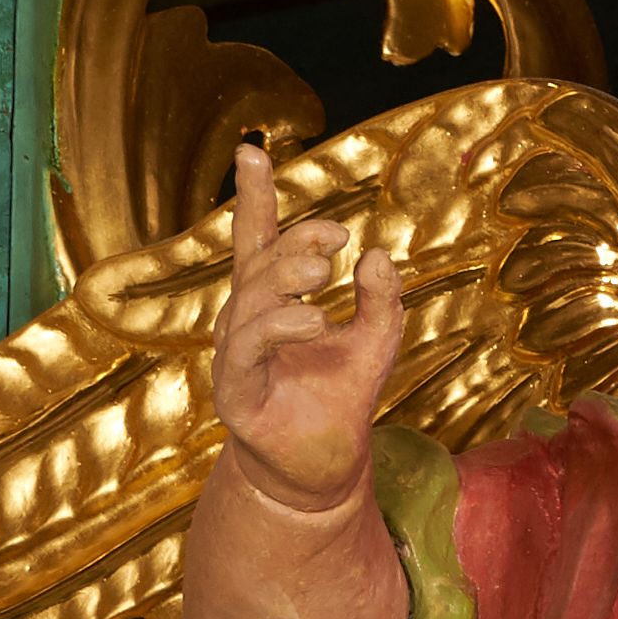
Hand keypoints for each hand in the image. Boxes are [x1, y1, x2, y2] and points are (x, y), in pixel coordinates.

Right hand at [211, 140, 404, 513]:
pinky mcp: (235, 392)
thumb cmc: (342, 398)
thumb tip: (382, 254)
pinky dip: (278, 326)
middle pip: (260, 264)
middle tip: (336, 244)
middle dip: (295, 244)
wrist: (325, 469)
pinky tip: (315, 319)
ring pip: (249, 300)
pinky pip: (245, 349)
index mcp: (272, 302)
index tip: (250, 150)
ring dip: (286, 280)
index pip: (257, 240)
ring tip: (326, 278)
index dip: (254, 197)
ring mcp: (235, 356)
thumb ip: (382, 300)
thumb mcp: (376, 341)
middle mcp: (245, 322)